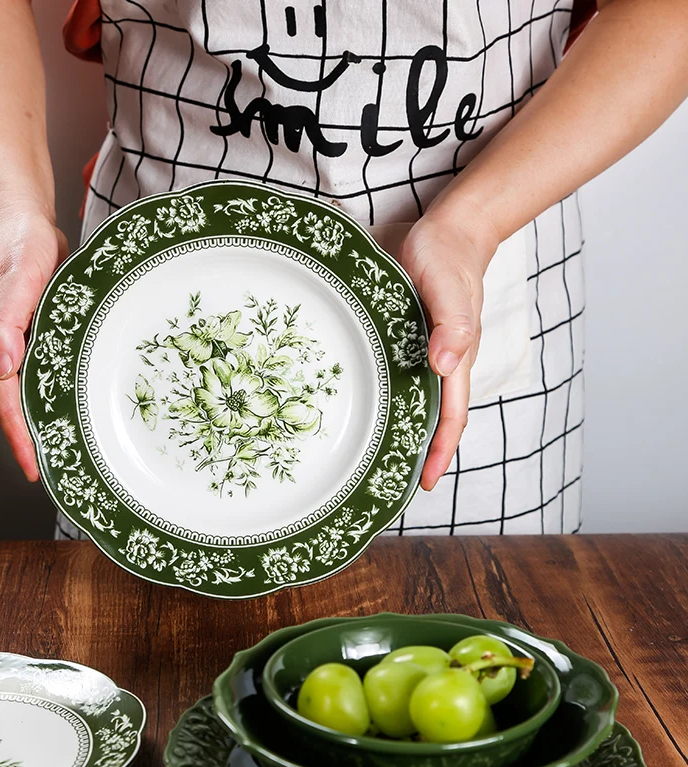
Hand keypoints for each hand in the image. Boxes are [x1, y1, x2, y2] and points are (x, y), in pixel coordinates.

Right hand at [0, 194, 67, 480]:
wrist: (19, 216)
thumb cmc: (15, 241)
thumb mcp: (14, 276)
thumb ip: (5, 318)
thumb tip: (0, 364)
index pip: (6, 404)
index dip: (20, 438)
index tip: (35, 469)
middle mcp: (4, 351)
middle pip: (19, 408)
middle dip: (38, 443)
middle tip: (66, 473)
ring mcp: (21, 345)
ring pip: (36, 394)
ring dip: (52, 422)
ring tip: (77, 453)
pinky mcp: (40, 336)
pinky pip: (50, 374)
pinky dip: (64, 394)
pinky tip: (83, 406)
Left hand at [398, 204, 498, 490]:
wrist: (448, 229)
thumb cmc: (449, 257)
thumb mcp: (449, 287)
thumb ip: (452, 323)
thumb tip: (446, 364)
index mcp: (456, 360)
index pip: (451, 419)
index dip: (439, 452)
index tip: (424, 483)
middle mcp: (440, 364)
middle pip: (432, 420)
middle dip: (416, 453)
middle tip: (388, 483)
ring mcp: (422, 353)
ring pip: (413, 402)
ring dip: (398, 430)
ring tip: (372, 458)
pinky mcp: (404, 340)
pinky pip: (397, 378)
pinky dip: (385, 399)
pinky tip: (364, 409)